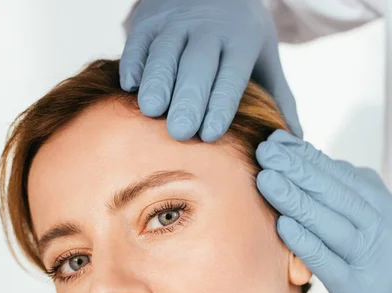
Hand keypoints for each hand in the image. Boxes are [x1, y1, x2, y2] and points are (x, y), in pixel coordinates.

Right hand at [120, 0, 301, 141]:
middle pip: (198, 65)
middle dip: (189, 98)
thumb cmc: (240, 36)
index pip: (231, 76)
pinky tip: (131, 87)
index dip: (220, 104)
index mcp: (240, 40)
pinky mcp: (150, 18)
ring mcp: (176, 20)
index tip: (210, 134)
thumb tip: (295, 140)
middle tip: (180, 132)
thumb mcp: (265, 58)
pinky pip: (140, 41)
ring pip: (166, 52)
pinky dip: (135, 62)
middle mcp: (209, 27)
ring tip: (152, 111)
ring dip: (158, 81)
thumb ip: (279, 98)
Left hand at [256, 129, 391, 292]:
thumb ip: (342, 192)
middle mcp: (373, 224)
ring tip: (266, 180)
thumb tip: (306, 160)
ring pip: (328, 222)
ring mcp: (364, 255)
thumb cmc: (374, 258)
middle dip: (296, 170)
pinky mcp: (354, 286)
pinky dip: (306, 242)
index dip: (303, 156)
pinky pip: (327, 260)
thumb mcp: (366, 218)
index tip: (273, 142)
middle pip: (331, 192)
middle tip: (264, 153)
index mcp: (374, 202)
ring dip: (295, 199)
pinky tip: (283, 226)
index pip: (336, 173)